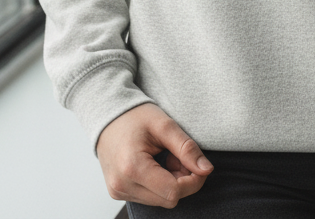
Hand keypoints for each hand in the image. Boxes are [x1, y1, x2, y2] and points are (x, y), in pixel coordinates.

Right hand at [96, 102, 213, 208]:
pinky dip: (159, 184)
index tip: (199, 164)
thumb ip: (186, 148)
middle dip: (182, 180)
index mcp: (132, 168)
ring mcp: (118, 191)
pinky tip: (155, 164)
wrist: (107, 115)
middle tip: (178, 155)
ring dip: (171, 182)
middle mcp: (122, 186)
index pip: (173, 192)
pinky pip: (149, 197)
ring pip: (160, 200)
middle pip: (168, 199)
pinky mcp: (118, 193)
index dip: (193, 181)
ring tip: (165, 157)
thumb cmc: (135, 116)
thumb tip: (207, 170)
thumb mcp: (164, 125)